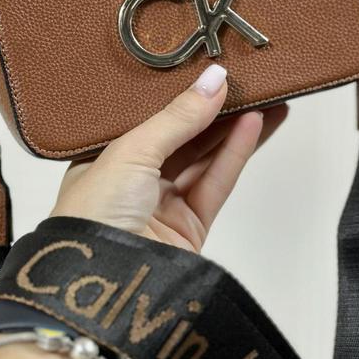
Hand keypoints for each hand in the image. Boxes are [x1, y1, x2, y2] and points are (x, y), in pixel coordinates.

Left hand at [51, 64, 287, 251]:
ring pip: (205, 157)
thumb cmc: (92, 216)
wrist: (104, 288)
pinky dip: (236, 153)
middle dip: (215, 109)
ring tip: (266, 97)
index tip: (210, 71)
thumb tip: (214, 79)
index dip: (181, 94)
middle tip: (247, 80)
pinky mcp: (190, 226)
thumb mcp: (131, 152)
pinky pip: (217, 181)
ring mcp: (163, 204)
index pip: (149, 117)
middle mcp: (133, 179)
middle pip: (183, 136)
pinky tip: (255, 125)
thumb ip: (177, 117)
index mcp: (104, 157)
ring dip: (235, 128)